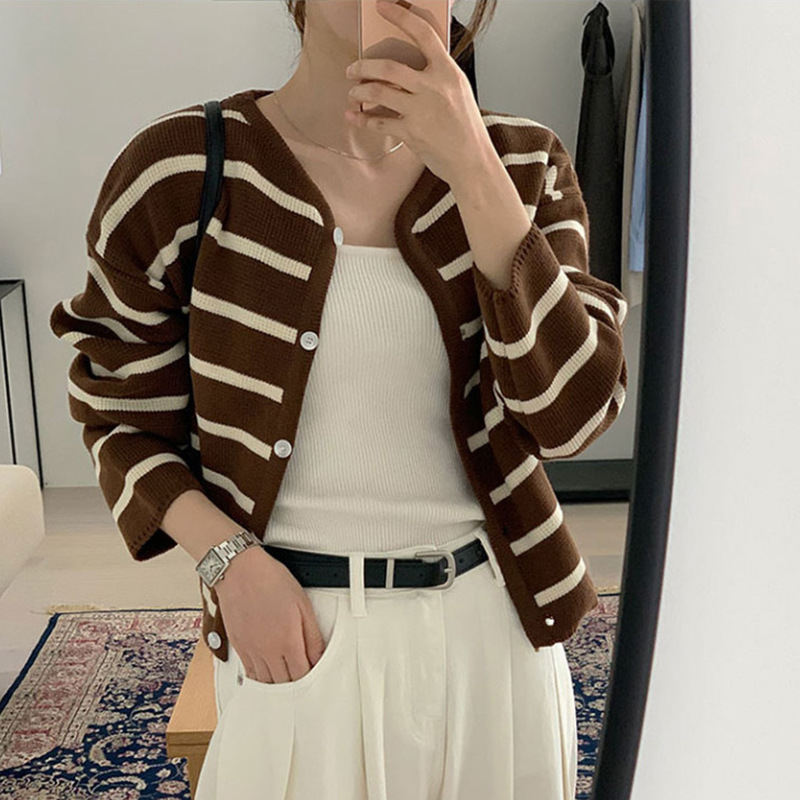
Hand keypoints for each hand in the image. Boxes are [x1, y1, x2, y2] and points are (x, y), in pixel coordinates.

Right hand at [213, 547, 326, 683]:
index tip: (315, 680)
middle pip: (284, 684)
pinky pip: (250, 674)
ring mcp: (251, 651)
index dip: (310, 681)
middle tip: (303, 686)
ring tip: (286, 683)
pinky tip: (267, 676)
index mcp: (288, 641)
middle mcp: (268, 650)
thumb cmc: (271, 581)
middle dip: (295, 687)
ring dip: (277, 686)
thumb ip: (312, 635)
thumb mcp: (302, 604)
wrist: (240, 571)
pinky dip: (260, 679)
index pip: (302, 675)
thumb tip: (318, 656)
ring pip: (265, 683)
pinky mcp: (239, 647)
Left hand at [344, 0, 494, 185]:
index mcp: (447, 72)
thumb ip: (438, 77)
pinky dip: (363, 120)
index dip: (400, 16)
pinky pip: (379, 122)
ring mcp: (421, 110)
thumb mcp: (459, 92)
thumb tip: (412, 68)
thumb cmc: (466, 129)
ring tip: (353, 92)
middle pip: (388, 67)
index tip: (382, 6)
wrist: (472, 162)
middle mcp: (433, 87)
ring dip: (360, 92)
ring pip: (379, 93)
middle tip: (352, 69)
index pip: (423, 34)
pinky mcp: (412, 133)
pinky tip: (354, 117)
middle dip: (363, 66)